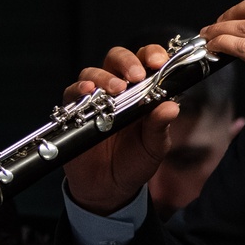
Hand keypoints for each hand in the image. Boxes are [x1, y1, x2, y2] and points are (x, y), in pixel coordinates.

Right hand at [63, 45, 180, 215]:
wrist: (109, 189)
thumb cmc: (135, 162)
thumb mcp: (154, 147)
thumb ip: (160, 126)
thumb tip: (172, 107)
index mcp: (142, 92)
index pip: (145, 61)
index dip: (152, 55)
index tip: (159, 62)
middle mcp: (117, 90)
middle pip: (117, 58)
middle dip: (127, 61)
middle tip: (136, 75)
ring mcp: (94, 99)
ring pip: (93, 72)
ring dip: (104, 77)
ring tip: (116, 89)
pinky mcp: (74, 112)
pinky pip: (72, 93)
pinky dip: (79, 89)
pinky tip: (88, 93)